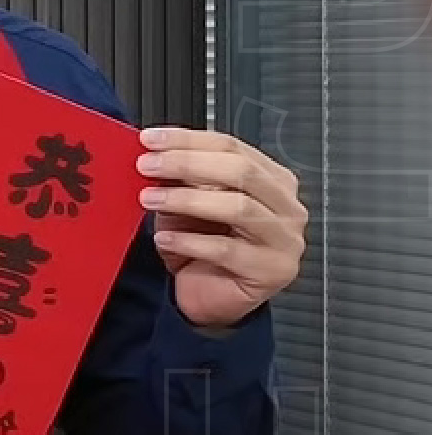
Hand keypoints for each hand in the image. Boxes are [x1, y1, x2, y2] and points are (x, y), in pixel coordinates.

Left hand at [138, 126, 307, 329]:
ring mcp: (285, 239)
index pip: (232, 147)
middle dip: (188, 164)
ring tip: (150, 200)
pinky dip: (191, 242)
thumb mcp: (188, 204)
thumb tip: (154, 152)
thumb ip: (182, 177)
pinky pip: (228, 251)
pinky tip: (165, 238)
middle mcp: (286, 206)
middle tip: (147, 166)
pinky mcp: (272, 270)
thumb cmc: (202, 244)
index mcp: (272, 179)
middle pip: (241, 171)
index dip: (188, 140)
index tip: (150, 139)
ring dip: (187, 200)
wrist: (210, 294)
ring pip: (239, 207)